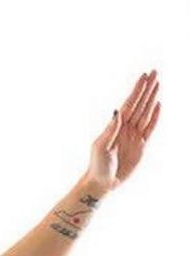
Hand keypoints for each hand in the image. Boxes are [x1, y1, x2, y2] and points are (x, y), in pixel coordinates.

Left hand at [87, 69, 161, 190]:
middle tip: (154, 72)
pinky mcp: (141, 146)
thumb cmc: (97, 165)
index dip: (137, 90)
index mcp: (115, 126)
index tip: (143, 77)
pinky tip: (158, 105)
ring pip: (146, 113)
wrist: (102, 183)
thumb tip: (118, 111)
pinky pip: (150, 128)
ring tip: (157, 84)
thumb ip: (111, 129)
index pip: (129, 104)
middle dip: (147, 89)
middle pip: (139, 104)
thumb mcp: (101, 147)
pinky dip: (154, 117)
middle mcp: (126, 128)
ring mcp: (134, 136)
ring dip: (152, 99)